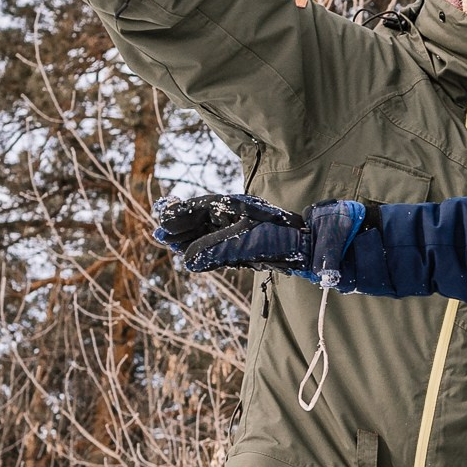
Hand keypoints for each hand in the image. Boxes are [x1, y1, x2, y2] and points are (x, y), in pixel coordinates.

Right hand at [154, 193, 308, 272]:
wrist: (306, 246)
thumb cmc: (283, 239)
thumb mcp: (248, 243)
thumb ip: (217, 250)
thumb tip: (188, 261)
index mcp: (235, 205)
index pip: (201, 207)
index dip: (181, 214)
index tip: (165, 220)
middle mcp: (233, 214)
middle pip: (199, 218)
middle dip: (180, 225)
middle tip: (160, 235)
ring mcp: (235, 228)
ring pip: (204, 230)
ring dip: (186, 236)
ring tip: (166, 241)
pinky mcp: (239, 242)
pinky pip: (214, 242)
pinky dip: (200, 247)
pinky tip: (187, 252)